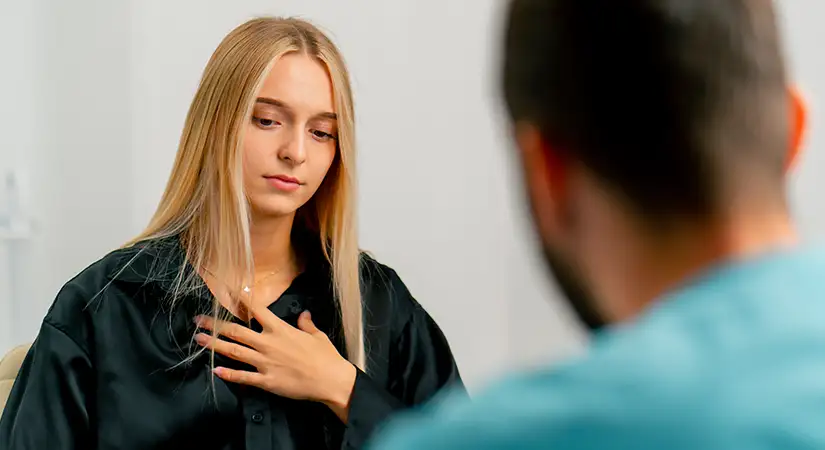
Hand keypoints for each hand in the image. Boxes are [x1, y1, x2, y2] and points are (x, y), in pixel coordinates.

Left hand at [194, 308, 356, 419]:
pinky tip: (216, 370)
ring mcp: (265, 363)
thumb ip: (306, 324)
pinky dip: (228, 374)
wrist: (330, 380)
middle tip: (199, 321)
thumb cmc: (326, 357)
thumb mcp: (317, 336)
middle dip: (215, 325)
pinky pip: (243, 377)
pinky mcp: (266, 381)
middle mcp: (269, 343)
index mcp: (281, 329)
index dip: (241, 299)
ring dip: (215, 345)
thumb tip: (303, 314)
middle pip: (236, 331)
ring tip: (199, 340)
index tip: (228, 291)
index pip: (257, 309)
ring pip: (234, 351)